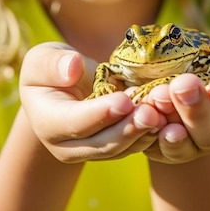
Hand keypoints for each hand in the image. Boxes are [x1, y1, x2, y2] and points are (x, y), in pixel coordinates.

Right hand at [19, 42, 164, 162]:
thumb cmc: (53, 68)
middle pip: (101, 143)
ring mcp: (91, 151)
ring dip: (144, 133)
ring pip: (121, 148)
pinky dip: (150, 133)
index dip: (100, 113)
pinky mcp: (112, 150)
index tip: (124, 100)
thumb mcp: (44, 58)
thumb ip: (53, 64)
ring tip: (163, 114)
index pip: (74, 122)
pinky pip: (133, 146)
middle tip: (152, 113)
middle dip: (128, 129)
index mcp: (47, 122)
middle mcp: (66, 146)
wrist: (64, 87)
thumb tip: (72, 68)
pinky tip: (166, 117)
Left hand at [142, 29, 209, 163]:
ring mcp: (195, 147)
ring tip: (158, 96)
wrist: (179, 91)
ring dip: (172, 119)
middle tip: (182, 85)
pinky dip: (155, 137)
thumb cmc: (209, 68)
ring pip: (187, 143)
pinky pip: (162, 150)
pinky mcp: (168, 153)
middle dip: (197, 108)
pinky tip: (148, 121)